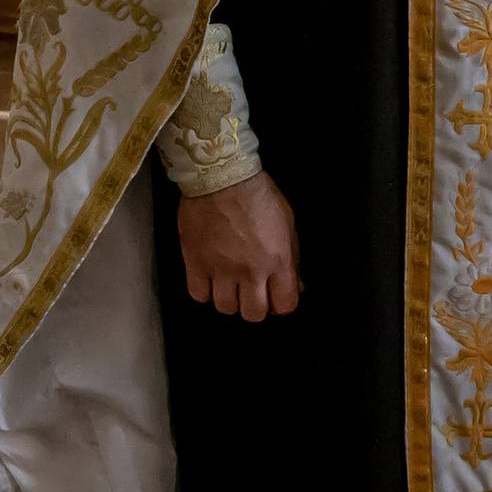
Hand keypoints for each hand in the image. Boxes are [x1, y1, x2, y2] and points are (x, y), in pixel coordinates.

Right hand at [176, 171, 300, 320]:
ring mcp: (220, 269)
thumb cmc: (258, 195)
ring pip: (225, 308)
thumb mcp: (288, 223)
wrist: (221, 177)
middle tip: (252, 290)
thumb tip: (296, 284)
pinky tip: (210, 278)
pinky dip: (205, 291)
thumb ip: (292, 258)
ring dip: (229, 299)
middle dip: (256, 305)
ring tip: (229, 283)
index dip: (281, 303)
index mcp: (278, 261)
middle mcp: (250, 271)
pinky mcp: (195, 263)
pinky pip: (198, 295)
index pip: (285, 305)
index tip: (276, 295)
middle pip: (253, 314)